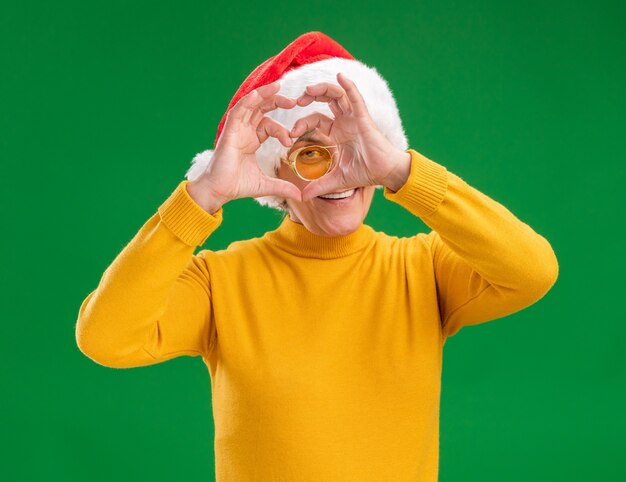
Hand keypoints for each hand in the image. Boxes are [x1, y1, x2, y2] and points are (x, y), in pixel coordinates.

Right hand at [187, 81, 301, 211]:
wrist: (220, 191)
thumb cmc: (238, 186)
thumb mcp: (266, 185)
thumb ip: (283, 187)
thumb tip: (301, 196)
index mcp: (251, 140)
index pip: (269, 125)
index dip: (282, 129)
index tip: (291, 139)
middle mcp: (244, 131)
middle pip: (261, 109)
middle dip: (277, 102)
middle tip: (295, 101)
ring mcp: (236, 130)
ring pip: (251, 105)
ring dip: (264, 95)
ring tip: (279, 87)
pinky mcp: (229, 131)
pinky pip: (238, 110)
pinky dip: (248, 101)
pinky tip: (258, 94)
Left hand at [290, 72, 410, 200]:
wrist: (384, 173)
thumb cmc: (364, 173)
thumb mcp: (335, 180)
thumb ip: (318, 186)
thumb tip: (301, 198)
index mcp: (337, 132)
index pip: (315, 119)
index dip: (302, 123)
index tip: (291, 134)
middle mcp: (344, 121)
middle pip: (325, 100)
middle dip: (309, 97)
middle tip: (296, 101)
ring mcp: (354, 117)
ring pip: (337, 94)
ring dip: (322, 89)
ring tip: (308, 90)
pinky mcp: (363, 117)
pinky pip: (356, 97)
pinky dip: (348, 86)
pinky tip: (340, 76)